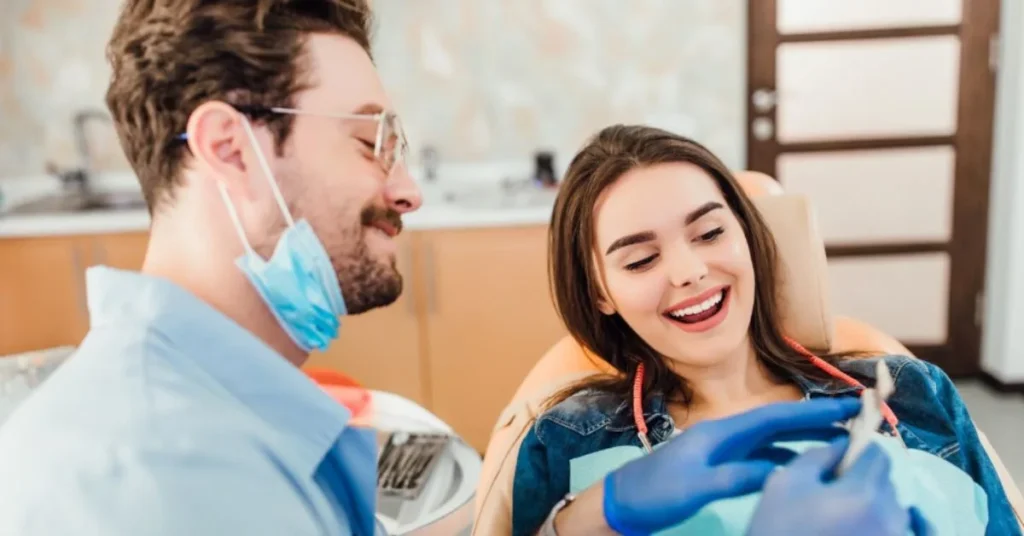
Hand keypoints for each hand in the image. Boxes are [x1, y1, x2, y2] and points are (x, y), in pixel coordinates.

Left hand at [602, 398, 860, 535]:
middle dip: (816, 420)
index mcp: (720, 432)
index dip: (813, 411)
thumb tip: (781, 471)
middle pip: (779, 422)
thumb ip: (735, 477)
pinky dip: (786, 457)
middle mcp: (725, 434)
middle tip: (856, 421)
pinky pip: (762, 456)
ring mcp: (722, 450)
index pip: (775, 416)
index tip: (847, 406)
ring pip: (773, 439)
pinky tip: (802, 466)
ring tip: (839, 443)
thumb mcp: (695, 487)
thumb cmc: (653, 492)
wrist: (622, 502)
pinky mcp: (719, 466)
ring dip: (804, 439)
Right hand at [748, 438, 934, 535]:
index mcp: (862, 493)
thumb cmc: (779, 531)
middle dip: (866, 478)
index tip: (842, 460)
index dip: (859, 450)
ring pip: (896, 508)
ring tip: (847, 517)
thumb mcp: (784, 484)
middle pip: (887, 480)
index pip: (877, 454)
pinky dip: (906, 526)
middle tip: (837, 492)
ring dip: (877, 504)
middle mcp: (890, 517)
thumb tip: (843, 442)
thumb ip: (817, 455)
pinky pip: (915, 533)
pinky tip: (888, 525)